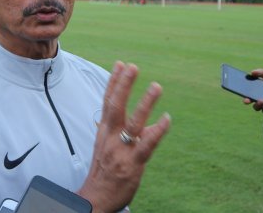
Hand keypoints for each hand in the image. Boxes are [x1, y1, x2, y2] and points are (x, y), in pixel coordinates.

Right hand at [77, 62, 170, 212]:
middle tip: (132, 66)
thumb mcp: (109, 147)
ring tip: (156, 86)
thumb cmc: (105, 171)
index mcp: (104, 131)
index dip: (113, 82)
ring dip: (144, 103)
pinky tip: (166, 118)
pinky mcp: (132, 165)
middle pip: (115, 106)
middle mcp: (110, 138)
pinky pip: (146, 145)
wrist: (96, 199)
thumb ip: (126, 130)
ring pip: (133, 123)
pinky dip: (157, 131)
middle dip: (123, 85)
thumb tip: (150, 120)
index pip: (107, 102)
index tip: (120, 64)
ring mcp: (121, 151)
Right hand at [242, 69, 262, 113]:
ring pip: (257, 107)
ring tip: (261, 100)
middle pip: (249, 101)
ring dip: (257, 104)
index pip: (247, 91)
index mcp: (257, 90)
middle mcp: (259, 98)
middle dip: (247, 101)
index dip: (242, 91)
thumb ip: (262, 72)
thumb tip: (252, 72)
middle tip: (247, 100)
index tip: (240, 91)